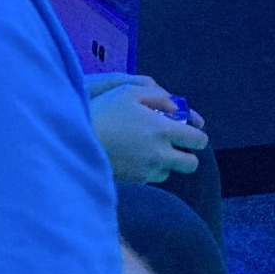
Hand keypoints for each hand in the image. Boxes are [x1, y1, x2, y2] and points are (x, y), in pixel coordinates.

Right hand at [90, 79, 207, 182]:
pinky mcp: (133, 181)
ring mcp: (147, 171)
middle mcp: (161, 154)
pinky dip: (148, 169)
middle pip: (191, 165)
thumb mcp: (129, 92)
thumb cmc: (103, 112)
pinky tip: (134, 157)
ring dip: (166, 163)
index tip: (188, 131)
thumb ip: (159, 97)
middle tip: (173, 144)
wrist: (75, 141)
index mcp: (164, 131)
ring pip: (170, 173)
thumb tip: (178, 109)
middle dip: (187, 155)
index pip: (199, 141)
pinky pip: (150, 178)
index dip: (197, 136)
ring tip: (149, 150)